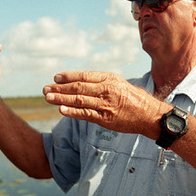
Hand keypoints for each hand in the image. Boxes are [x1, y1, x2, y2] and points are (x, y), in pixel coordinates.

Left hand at [43, 71, 166, 135]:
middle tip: (45, 89)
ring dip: (61, 99)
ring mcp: (106, 104)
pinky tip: (61, 110)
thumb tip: (83, 83)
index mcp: (110, 79)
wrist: (149, 114)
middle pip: (78, 87)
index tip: (56, 78)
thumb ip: (102, 83)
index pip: (84, 76)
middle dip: (60, 88)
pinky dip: (72, 112)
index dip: (68, 76)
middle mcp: (107, 90)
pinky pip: (86, 114)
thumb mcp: (120, 84)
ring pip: (79, 100)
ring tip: (48, 97)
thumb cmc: (135, 99)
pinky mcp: (106, 118)